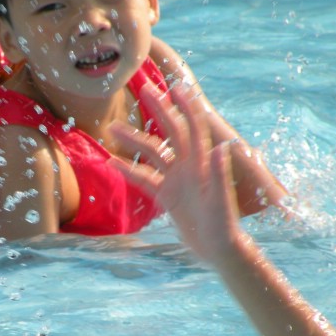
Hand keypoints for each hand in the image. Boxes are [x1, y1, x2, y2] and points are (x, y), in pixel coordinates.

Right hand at [110, 81, 246, 261]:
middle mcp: (189, 165)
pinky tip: (111, 163)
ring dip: (134, 140)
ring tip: (111, 129)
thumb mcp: (221, 201)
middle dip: (159, 109)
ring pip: (152, 153)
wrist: (218, 248)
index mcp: (202, 162)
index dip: (186, 106)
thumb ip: (220, 175)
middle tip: (144, 88)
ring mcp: (177, 179)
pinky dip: (129, 171)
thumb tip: (223, 146)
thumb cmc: (224, 226)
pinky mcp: (167, 195)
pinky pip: (144, 179)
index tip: (175, 86)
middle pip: (171, 131)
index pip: (194, 127)